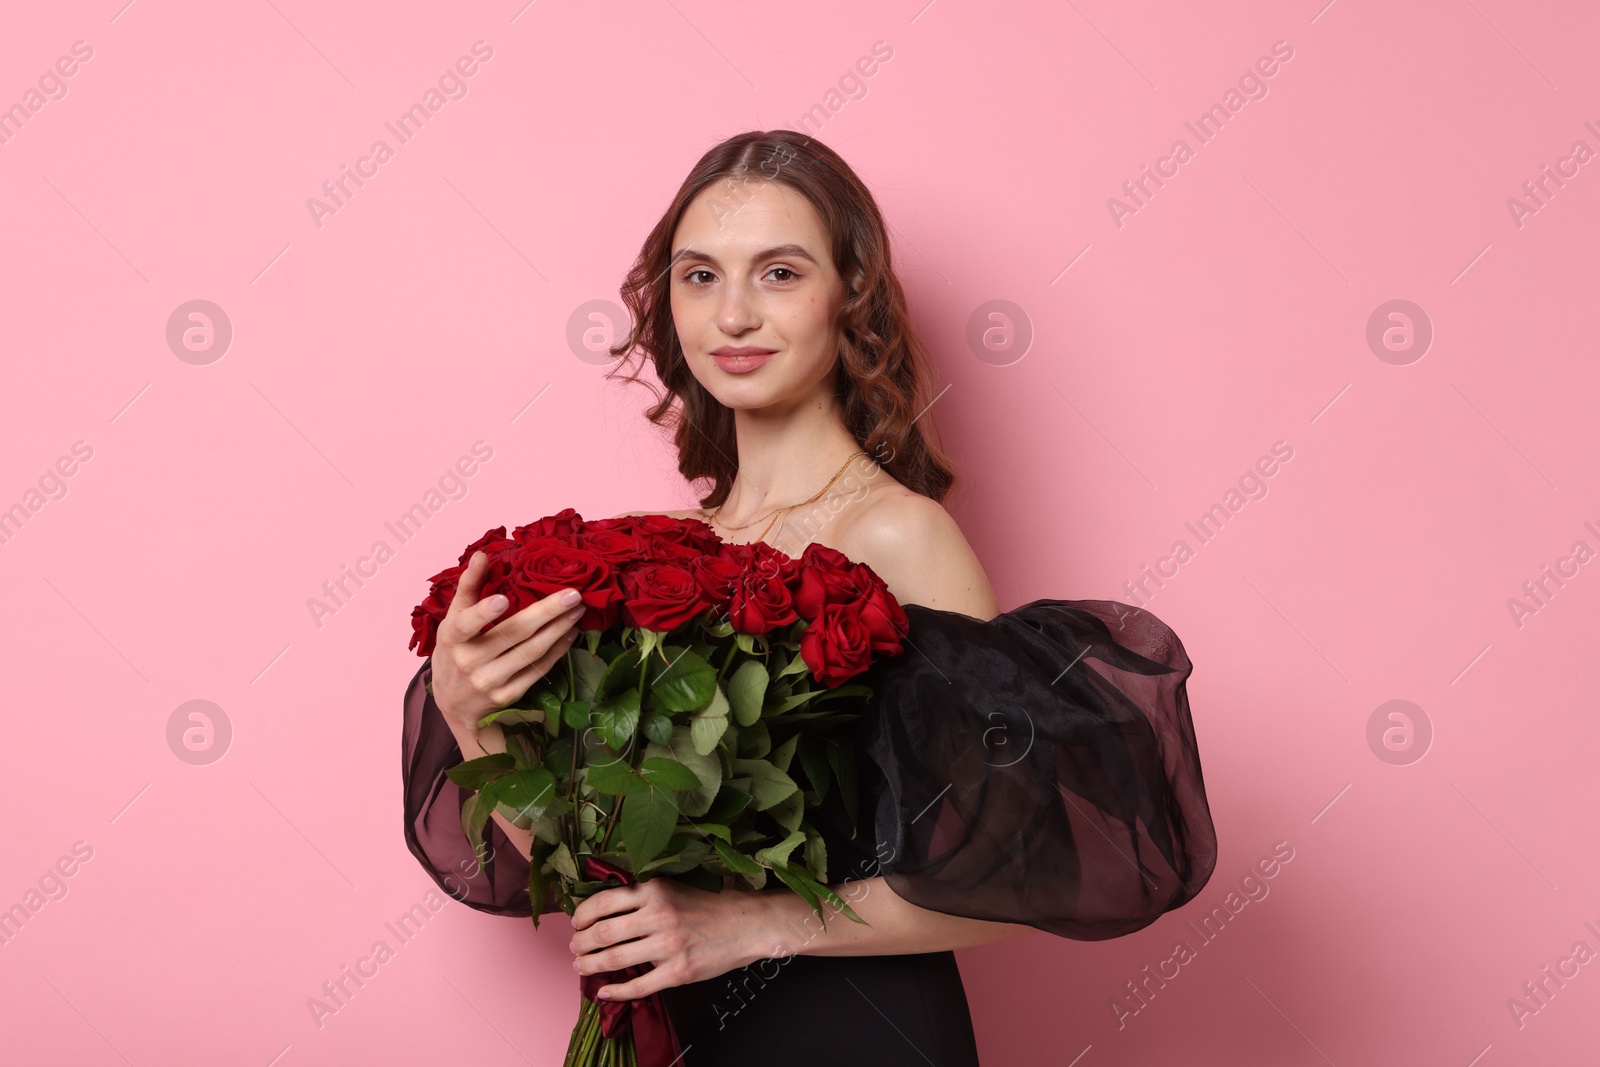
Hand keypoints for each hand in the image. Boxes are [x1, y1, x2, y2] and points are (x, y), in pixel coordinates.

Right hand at [428, 550, 585, 729]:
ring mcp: (489, 682)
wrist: (454, 704)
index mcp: (452, 639)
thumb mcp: (453, 619)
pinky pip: (538, 670)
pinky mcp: (507, 696)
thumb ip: (469, 586)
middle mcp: (470, 662)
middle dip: (547, 612)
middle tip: (573, 595)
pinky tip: (570, 634)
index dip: (482, 613)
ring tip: (578, 610)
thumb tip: (482, 555)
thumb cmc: (455, 651)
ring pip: (531, 652)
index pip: (465, 625)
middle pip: (513, 634)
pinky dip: (557, 651)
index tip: (502, 600)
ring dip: (559, 629)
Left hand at [569, 879, 781, 1000]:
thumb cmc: (712, 905)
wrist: (748, 924)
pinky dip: (616, 991)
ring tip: (582, 967)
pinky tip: (604, 991)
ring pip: (616, 958)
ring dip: (591, 965)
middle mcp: (658, 915)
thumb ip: (645, 897)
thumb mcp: (675, 888)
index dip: (583, 914)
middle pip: (604, 932)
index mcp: (655, 890)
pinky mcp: (678, 971)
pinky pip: (638, 985)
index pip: (605, 901)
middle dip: (582, 943)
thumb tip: (608, 911)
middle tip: (575, 948)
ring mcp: (668, 945)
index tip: (576, 922)